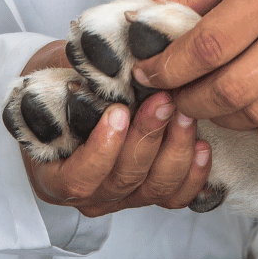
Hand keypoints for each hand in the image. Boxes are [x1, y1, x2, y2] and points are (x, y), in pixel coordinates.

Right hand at [17, 42, 209, 216]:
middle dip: (147, 137)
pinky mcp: (152, 192)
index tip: (118, 112)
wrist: (71, 95)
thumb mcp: (57, 80)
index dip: (101, 149)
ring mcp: (124, 197)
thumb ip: (77, 82)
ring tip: (184, 113)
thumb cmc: (63, 87)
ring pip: (155, 187)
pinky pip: (176, 195)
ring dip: (174, 148)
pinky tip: (202, 146)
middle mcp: (91, 193)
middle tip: (162, 101)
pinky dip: (193, 174)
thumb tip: (106, 62)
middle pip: (123, 179)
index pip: (78, 178)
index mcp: (55, 175)